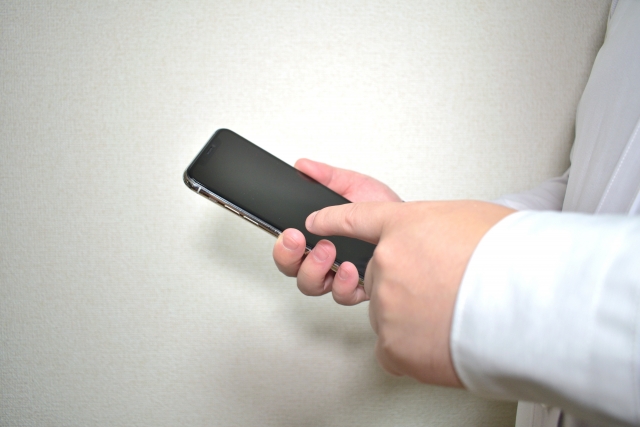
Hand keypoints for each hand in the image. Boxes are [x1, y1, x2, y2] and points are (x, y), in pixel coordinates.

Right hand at [272, 159, 400, 300]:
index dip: (282, 245)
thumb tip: (303, 166)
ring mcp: (341, 274)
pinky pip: (343, 296)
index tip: (289, 233)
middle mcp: (325, 259)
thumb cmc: (385, 208)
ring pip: (312, 286)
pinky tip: (350, 268)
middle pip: (293, 270)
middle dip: (290, 257)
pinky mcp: (361, 287)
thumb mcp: (354, 186)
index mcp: (318, 235)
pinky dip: (343, 284)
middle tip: (300, 241)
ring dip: (314, 269)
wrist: (414, 224)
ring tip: (328, 250)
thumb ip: (327, 177)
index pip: (289, 248)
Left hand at [305, 200, 514, 385]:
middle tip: (437, 291)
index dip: (334, 220)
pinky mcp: (392, 345)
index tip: (317, 223)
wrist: (531, 301)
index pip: (355, 218)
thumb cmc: (512, 258)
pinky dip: (414, 349)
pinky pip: (392, 349)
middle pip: (375, 275)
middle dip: (400, 284)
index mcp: (404, 224)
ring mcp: (387, 304)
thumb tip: (437, 243)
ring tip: (452, 315)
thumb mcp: (473, 218)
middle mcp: (387, 262)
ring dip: (412, 318)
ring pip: (387, 314)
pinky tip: (441, 339)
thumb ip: (438, 228)